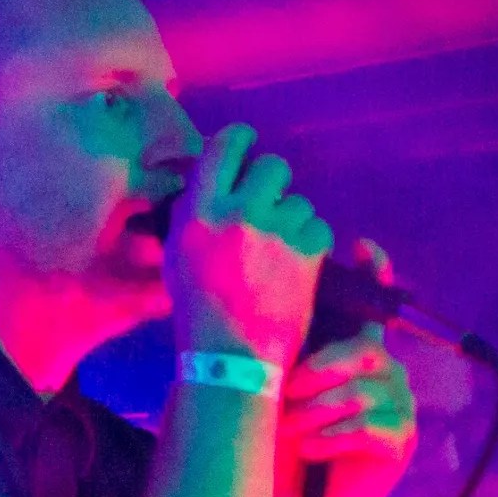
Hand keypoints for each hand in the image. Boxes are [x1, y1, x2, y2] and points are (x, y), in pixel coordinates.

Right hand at [166, 121, 330, 364]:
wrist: (230, 356)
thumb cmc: (196, 309)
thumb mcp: (178, 255)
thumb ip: (193, 214)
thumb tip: (212, 184)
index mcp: (200, 211)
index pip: (225, 145)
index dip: (240, 140)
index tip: (246, 144)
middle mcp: (239, 212)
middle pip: (273, 166)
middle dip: (273, 185)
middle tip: (266, 210)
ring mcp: (278, 230)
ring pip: (300, 201)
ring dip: (292, 220)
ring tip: (277, 253)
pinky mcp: (309, 250)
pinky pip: (319, 228)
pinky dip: (311, 244)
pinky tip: (295, 267)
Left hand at [279, 243, 417, 496]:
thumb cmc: (284, 449)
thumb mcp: (275, 399)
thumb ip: (278, 362)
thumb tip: (245, 324)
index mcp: (356, 357)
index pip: (372, 309)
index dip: (374, 275)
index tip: (362, 245)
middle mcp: (385, 374)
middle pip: (361, 351)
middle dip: (317, 372)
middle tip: (287, 396)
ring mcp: (399, 406)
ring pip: (357, 393)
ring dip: (313, 414)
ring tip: (289, 433)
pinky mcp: (400, 440)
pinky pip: (366, 427)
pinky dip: (328, 439)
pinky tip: (310, 451)